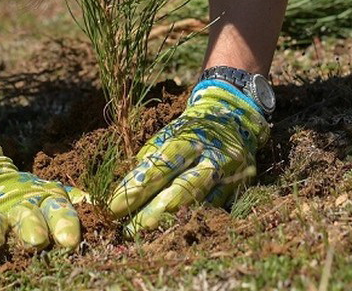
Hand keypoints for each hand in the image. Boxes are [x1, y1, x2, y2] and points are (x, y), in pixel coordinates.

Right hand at [0, 124, 82, 281]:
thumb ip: (78, 208)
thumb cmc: (29, 199)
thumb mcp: (53, 196)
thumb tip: (118, 218)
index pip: (59, 210)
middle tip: (37, 241)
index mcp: (44, 201)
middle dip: (32, 229)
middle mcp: (17, 209)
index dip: (65, 223)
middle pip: (26, 217)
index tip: (71, 240)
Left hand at [109, 82, 270, 233]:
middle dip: (153, 210)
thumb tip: (130, 181)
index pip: (162, 163)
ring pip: (198, 200)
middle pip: (181, 186)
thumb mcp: (173, 130)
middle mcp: (210, 155)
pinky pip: (214, 209)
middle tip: (128, 230)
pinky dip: (191, 220)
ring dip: (171, 220)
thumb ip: (154, 154)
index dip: (139, 186)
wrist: (235, 117)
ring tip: (146, 234)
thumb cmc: (194, 127)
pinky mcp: (237, 188)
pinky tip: (173, 231)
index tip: (114, 205)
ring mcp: (226, 174)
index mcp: (190, 137)